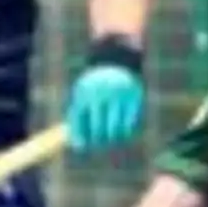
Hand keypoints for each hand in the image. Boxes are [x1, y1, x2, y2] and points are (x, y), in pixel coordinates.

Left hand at [65, 36, 145, 152]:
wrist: (118, 59)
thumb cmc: (95, 83)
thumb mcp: (83, 92)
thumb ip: (78, 114)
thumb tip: (73, 142)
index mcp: (84, 94)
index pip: (80, 123)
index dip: (80, 138)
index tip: (82, 147)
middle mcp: (100, 96)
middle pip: (98, 129)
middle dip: (97, 141)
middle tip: (99, 144)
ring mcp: (118, 97)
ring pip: (114, 129)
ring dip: (112, 138)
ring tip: (111, 140)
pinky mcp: (134, 99)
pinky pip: (130, 124)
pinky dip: (127, 132)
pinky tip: (124, 134)